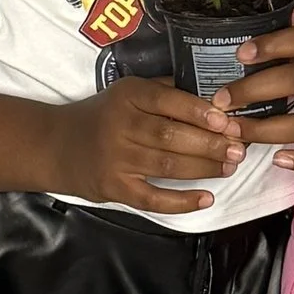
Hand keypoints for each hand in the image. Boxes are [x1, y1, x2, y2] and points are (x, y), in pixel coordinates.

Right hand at [52, 77, 243, 213]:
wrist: (55, 145)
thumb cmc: (101, 116)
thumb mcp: (126, 92)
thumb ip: (163, 92)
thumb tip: (213, 98)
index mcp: (127, 96)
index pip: (167, 101)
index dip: (199, 112)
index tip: (226, 120)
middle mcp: (120, 126)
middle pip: (171, 136)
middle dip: (210, 143)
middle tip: (238, 148)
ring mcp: (116, 160)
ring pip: (167, 166)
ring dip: (204, 168)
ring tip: (229, 167)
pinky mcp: (114, 188)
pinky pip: (152, 199)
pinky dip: (181, 201)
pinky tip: (206, 198)